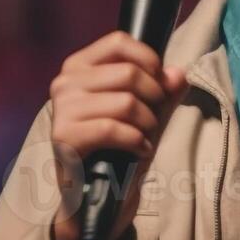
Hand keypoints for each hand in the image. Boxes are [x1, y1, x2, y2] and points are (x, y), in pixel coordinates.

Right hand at [46, 31, 188, 239]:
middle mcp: (65, 82)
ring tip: (144, 137)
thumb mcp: (148, 114)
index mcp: (79, 66)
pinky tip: (139, 150)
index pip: (119, 42)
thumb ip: (165, 91)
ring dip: (147, 123)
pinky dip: (136, 140)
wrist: (96, 197)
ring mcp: (62, 109)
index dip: (149, 61)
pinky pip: (113, 128)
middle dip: (154, 98)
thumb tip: (178, 73)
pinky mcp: (64, 137)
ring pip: (126, 101)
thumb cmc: (119, 149)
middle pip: (129, 73)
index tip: (160, 85)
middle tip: (154, 120)